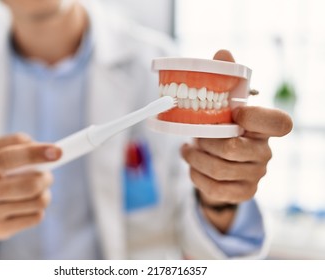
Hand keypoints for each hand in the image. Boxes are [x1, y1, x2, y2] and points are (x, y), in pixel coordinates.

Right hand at [0, 133, 61, 239]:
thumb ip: (14, 142)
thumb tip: (39, 145)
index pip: (7, 159)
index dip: (35, 153)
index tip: (58, 151)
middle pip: (28, 186)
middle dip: (46, 178)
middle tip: (48, 175)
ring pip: (37, 202)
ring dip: (45, 193)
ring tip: (38, 189)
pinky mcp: (0, 230)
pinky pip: (36, 217)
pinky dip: (39, 208)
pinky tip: (28, 205)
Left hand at [180, 50, 292, 231]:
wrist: (219, 164)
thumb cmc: (222, 129)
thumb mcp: (223, 105)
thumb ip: (225, 79)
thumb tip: (222, 52)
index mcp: (265, 128)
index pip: (281, 123)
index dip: (256, 117)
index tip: (233, 111)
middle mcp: (265, 152)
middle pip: (231, 148)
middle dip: (205, 141)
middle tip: (193, 136)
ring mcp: (256, 175)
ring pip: (218, 169)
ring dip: (194, 157)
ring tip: (187, 149)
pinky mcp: (243, 193)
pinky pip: (213, 188)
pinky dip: (195, 175)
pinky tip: (192, 166)